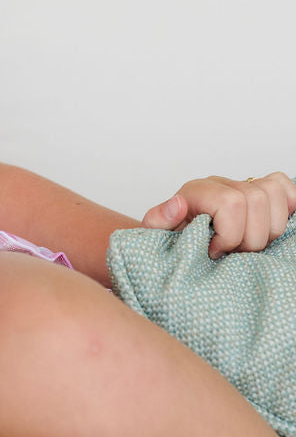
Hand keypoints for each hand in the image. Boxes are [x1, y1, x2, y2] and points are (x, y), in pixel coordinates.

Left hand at [141, 172, 295, 258]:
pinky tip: (271, 227)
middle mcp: (221, 184)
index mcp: (197, 191)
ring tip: (247, 244)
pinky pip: (284, 187)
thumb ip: (158, 220)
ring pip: (274, 193)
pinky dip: (288, 206)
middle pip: (256, 199)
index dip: (230, 234)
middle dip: (250, 237)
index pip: (231, 203)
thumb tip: (177, 204)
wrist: (172, 238)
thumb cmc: (166, 239)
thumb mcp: (153, 234)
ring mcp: (242, 185)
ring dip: (269, 228)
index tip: (215, 252)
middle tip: (233, 252)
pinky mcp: (258, 192)